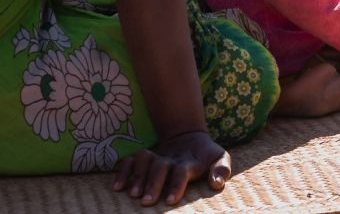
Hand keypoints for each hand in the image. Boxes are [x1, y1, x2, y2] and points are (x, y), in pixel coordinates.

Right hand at [113, 130, 230, 206]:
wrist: (188, 137)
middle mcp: (171, 159)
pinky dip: (123, 171)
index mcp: (190, 161)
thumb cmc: (206, 154)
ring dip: (137, 176)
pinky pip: (131, 160)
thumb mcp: (220, 157)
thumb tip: (216, 184)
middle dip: (153, 184)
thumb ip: (222, 169)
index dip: (176, 184)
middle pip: (160, 167)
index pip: (182, 171)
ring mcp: (157, 156)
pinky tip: (117, 187)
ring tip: (132, 194)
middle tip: (146, 202)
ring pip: (144, 161)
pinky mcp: (145, 158)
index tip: (170, 201)